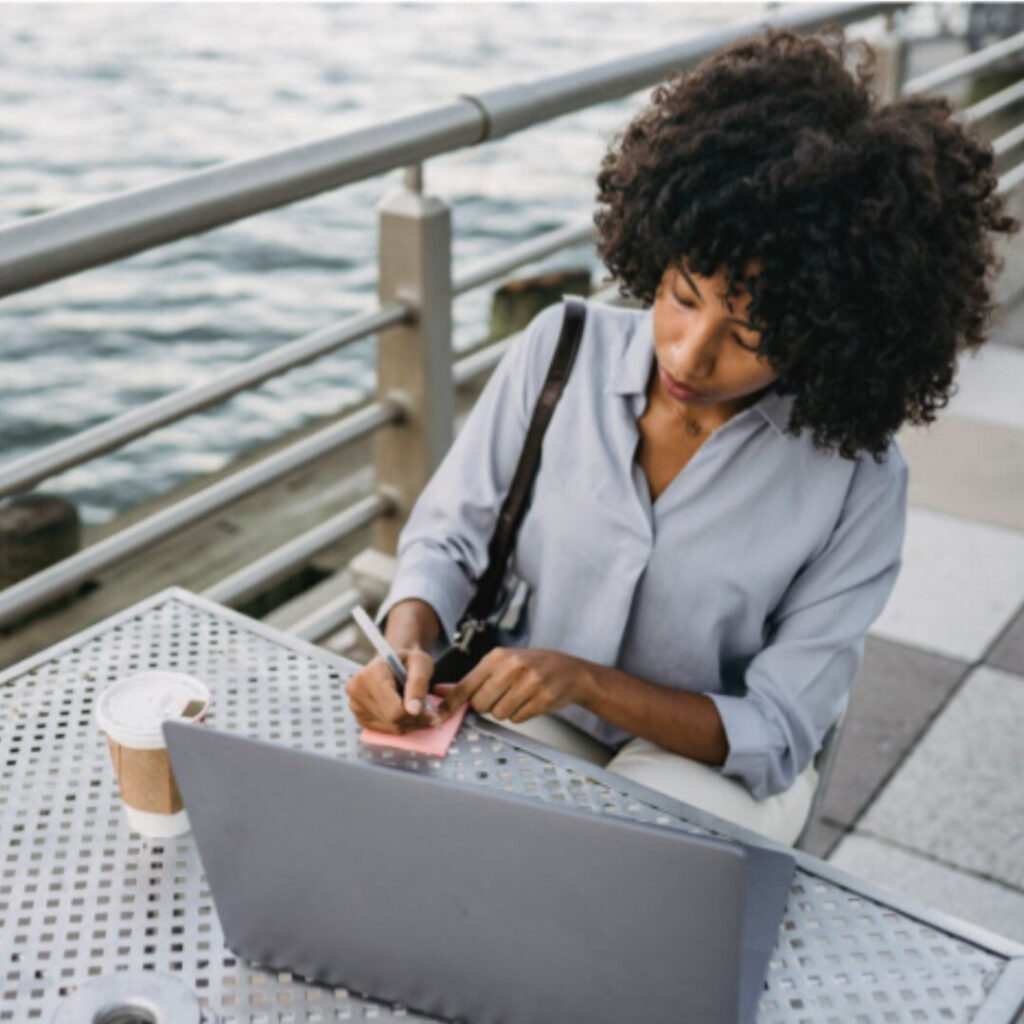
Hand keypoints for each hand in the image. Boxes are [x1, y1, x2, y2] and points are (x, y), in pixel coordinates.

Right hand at [344, 646, 441, 733]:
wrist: (393, 662)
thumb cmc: (408, 660)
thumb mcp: (421, 663)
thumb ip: (418, 684)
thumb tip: (414, 710)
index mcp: (370, 675)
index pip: (395, 711)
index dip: (418, 716)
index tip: (433, 714)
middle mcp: (356, 690)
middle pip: (393, 721)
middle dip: (415, 720)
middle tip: (430, 713)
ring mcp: (355, 706)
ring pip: (390, 728)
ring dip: (409, 723)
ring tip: (416, 707)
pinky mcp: (359, 717)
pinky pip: (385, 730)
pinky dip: (400, 725)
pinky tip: (405, 711)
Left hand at [436, 647, 591, 723]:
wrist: (570, 671)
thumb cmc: (532, 666)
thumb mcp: (501, 664)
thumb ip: (472, 680)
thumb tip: (441, 692)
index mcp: (498, 657)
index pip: (466, 685)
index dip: (451, 704)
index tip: (437, 716)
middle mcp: (512, 666)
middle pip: (481, 704)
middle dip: (487, 706)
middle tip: (502, 695)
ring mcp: (529, 682)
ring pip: (499, 714)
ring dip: (506, 711)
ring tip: (520, 696)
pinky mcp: (542, 698)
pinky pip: (518, 719)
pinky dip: (521, 715)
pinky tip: (531, 701)